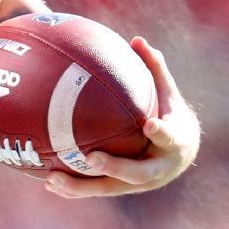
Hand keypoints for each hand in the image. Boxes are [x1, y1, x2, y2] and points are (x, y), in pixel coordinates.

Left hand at [44, 37, 199, 198]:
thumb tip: (137, 40)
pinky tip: (49, 183)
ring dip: (82, 187)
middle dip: (115, 167)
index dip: (161, 133)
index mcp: (174, 144)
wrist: (180, 155)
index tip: (149, 125)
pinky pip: (97, 189)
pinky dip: (74, 188)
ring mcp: (139, 184)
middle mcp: (158, 169)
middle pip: (137, 174)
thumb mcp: (168, 93)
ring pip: (110, 188)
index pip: (169, 138)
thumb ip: (154, 68)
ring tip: (53, 180)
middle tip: (92, 158)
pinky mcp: (122, 188)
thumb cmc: (170, 115)